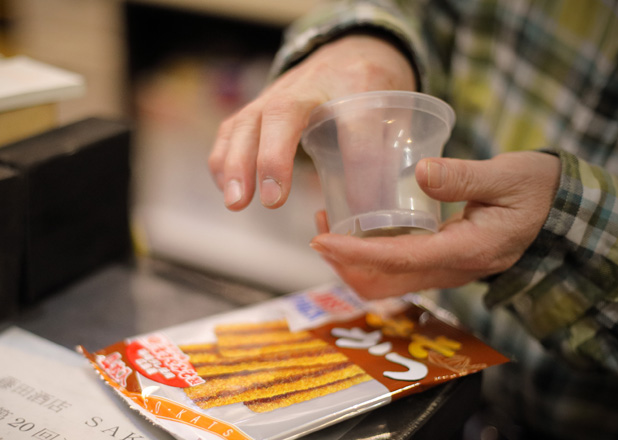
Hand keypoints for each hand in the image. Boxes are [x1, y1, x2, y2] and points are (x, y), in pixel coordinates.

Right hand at [208, 34, 415, 210]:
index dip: (360, 166)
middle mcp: (310, 84)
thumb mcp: (395, 115)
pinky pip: (230, 131)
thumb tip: (375, 210)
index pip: (360, 124)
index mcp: (360, 83)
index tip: (360, 203)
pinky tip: (226, 189)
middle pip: (283, 114)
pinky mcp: (255, 107)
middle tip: (272, 201)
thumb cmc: (371, 92)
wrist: (350, 51)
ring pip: (247, 122)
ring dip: (237, 165)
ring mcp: (275, 93)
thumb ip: (387, 155)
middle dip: (273, 159)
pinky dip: (223, 160)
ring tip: (236, 203)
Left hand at [309, 151, 561, 298]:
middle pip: (382, 281)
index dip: (354, 252)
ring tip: (328, 227)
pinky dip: (367, 258)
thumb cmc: (537, 191)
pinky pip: (395, 272)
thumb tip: (419, 171)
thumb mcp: (509, 175)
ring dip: (351, 263)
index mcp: (464, 252)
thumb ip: (465, 176)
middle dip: (343, 262)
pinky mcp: (440, 266)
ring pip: (385, 283)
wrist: (560, 215)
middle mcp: (449, 271)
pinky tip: (355, 230)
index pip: (397, 259)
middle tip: (317, 229)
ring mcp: (444, 273)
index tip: (321, 238)